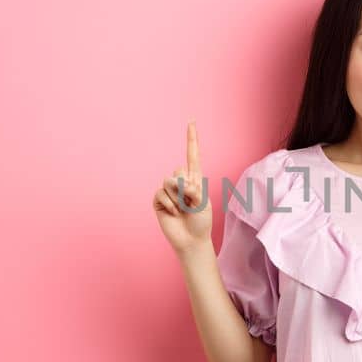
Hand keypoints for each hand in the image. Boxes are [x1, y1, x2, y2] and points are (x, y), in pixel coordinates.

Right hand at [154, 121, 212, 253]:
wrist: (191, 240)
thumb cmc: (201, 222)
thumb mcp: (203, 204)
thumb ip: (193, 190)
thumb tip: (179, 181)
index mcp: (195, 179)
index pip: (192, 155)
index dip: (191, 139)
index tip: (191, 122)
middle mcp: (181, 182)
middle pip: (178, 171)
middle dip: (185, 188)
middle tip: (190, 203)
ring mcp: (169, 191)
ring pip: (169, 182)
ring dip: (178, 198)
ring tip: (183, 210)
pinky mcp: (159, 200)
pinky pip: (160, 194)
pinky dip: (169, 204)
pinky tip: (174, 213)